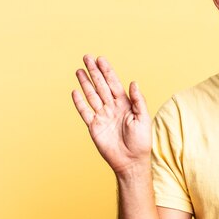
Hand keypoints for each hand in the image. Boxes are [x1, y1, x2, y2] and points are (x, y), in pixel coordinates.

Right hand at [72, 55, 151, 174]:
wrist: (131, 161)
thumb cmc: (141, 141)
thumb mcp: (143, 118)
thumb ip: (138, 100)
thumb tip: (133, 82)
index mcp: (125, 104)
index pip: (114, 83)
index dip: (107, 71)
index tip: (101, 59)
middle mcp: (112, 107)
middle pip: (101, 86)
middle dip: (94, 72)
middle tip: (87, 57)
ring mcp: (102, 116)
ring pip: (92, 95)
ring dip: (85, 83)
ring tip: (79, 70)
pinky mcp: (94, 127)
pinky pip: (85, 112)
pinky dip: (79, 102)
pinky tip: (75, 91)